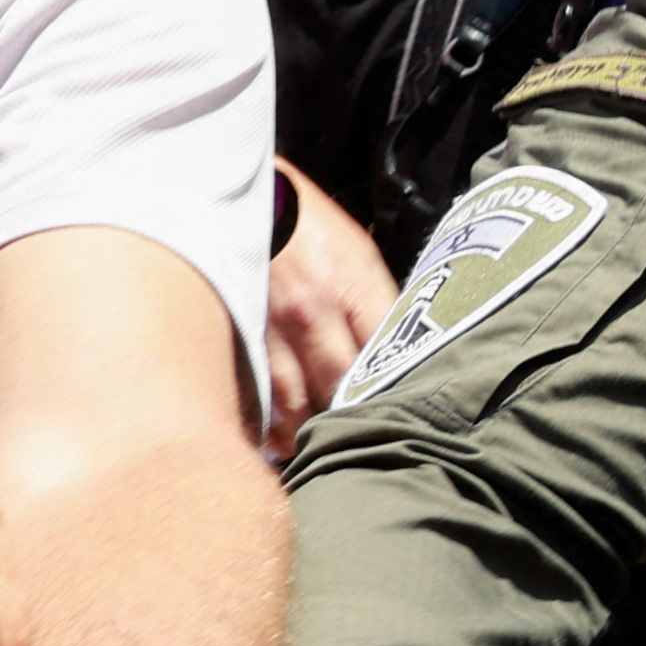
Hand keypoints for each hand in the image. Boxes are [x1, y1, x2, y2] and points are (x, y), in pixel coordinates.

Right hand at [264, 170, 399, 452]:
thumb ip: (378, 306)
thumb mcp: (361, 254)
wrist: (250, 197)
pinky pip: (258, 394)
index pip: (386, 355)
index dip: (395, 390)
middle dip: (353, 418)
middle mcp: (314, 313)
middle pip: (341, 387)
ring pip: (296, 402)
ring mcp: (273, 328)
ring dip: (311, 431)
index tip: (405, 414)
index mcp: (355, 289)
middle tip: (367, 443)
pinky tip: (281, 441)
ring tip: (324, 449)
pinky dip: (271, 423)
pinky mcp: (241, 336)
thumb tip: (398, 352)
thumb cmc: (312, 226)